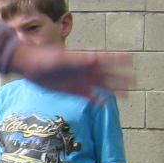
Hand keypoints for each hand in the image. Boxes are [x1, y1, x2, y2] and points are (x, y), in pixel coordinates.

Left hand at [11, 44, 132, 98]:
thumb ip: (78, 60)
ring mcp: (79, 81)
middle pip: (107, 74)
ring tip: (125, 95)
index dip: (118, 58)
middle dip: (120, 78)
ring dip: (112, 90)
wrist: (29, 65)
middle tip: (134, 82)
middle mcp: (84, 70)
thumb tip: (96, 58)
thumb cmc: (44, 57)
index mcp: (84, 58)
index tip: (131, 58)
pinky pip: (88, 96)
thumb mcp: (62, 58)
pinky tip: (105, 105)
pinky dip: (96, 100)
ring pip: (100, 87)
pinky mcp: (71, 91)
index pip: (106, 58)